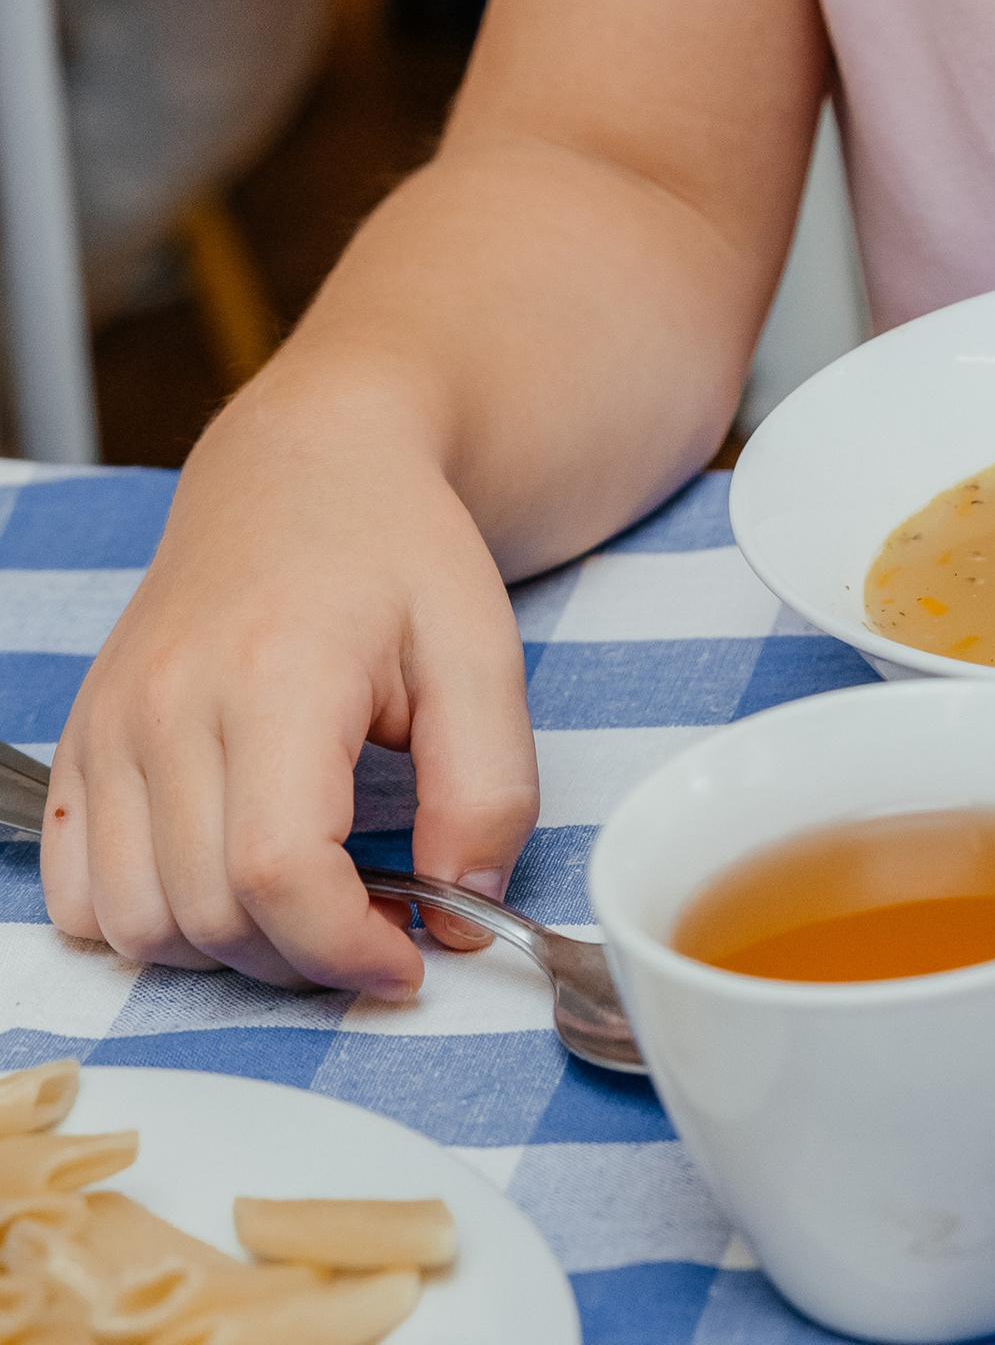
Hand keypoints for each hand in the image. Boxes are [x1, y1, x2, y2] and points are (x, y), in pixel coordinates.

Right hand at [43, 399, 539, 994]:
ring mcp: (110, 724)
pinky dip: (144, 922)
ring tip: (302, 894)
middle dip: (302, 955)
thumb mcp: (483, 651)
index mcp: (277, 675)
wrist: (306, 466)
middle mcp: (168, 704)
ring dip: (225, 950)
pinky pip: (76, 895)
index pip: (277, 875)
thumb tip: (458, 914)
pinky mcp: (81, 741)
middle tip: (369, 918)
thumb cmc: (397, 551)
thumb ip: (488, 790)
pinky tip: (221, 876)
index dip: (346, 950)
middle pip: (209, 917)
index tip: (405, 958)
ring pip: (137, 925)